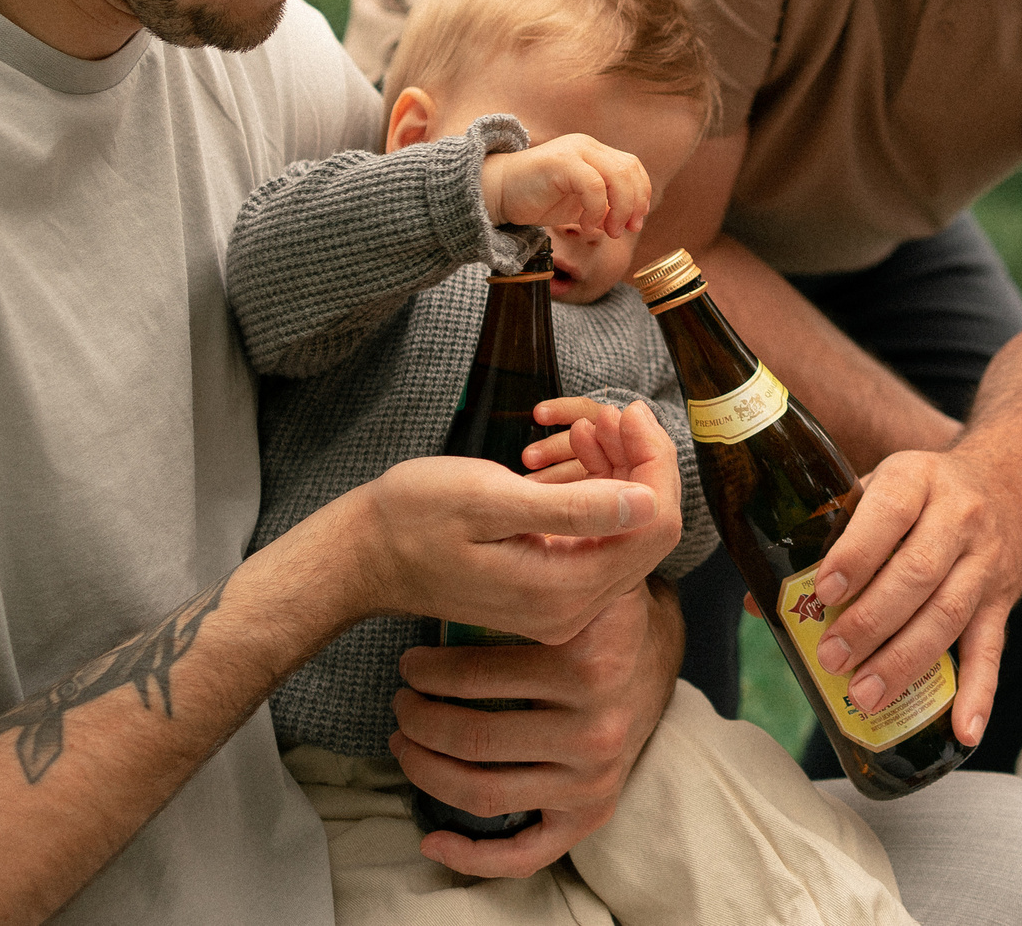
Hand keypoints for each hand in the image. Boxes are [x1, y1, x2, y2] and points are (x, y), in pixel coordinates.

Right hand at [351, 405, 681, 644]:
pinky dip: (595, 489)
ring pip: (627, 528)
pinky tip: (571, 454)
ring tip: (582, 427)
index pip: (654, 525)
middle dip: (639, 462)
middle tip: (603, 415)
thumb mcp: (489, 500)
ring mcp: (564, 603)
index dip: (655, 462)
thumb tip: (647, 501)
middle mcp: (574, 610)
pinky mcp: (552, 587)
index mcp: (563, 592)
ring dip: (618, 471)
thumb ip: (572, 509)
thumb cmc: (414, 518)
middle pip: (647, 528)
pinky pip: (598, 535)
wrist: (365, 554)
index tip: (628, 411)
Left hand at [390, 580, 681, 876]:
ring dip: (426, 770)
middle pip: (472, 737)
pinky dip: (471, 857)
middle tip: (399, 703)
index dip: (428, 673)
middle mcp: (598, 723)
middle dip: (417, 721)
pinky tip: (433, 840)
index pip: (479, 676)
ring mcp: (595, 774)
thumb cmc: (597, 614)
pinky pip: (525, 853)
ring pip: (482, 789)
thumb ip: (541, 558)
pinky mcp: (593, 811)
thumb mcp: (580, 579)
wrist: (656, 656)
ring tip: (404, 742)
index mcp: (590, 660)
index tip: (408, 663)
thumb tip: (466, 529)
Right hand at [483, 133, 650, 238]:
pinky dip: (597, 210)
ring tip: (606, 231)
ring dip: (618, 209)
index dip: (641, 195)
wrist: (496, 194)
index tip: (635, 223)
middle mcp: (587, 146)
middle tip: (621, 231)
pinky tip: (585, 226)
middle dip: (633, 205)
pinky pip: (594, 185)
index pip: (632, 167)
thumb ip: (604, 206)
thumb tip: (631, 220)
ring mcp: (574, 151)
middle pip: (629, 170)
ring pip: (617, 176)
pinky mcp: (561, 162)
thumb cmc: (536, 200)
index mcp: (594, 152)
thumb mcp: (578, 204)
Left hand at [805, 449, 1021, 747]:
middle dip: (871, 621)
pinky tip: (964, 729)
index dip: (857, 553)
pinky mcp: (1002, 600)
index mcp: (917, 480)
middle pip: (917, 573)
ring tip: (865, 695)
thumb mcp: (876, 490)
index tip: (825, 592)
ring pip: (948, 614)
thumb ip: (826, 538)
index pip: (890, 512)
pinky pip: (992, 649)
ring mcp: (986, 561)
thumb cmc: (921, 495)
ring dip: (905, 661)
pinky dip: (979, 692)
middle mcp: (959, 517)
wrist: (1006, 485)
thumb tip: (761, 602)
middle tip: (832, 658)